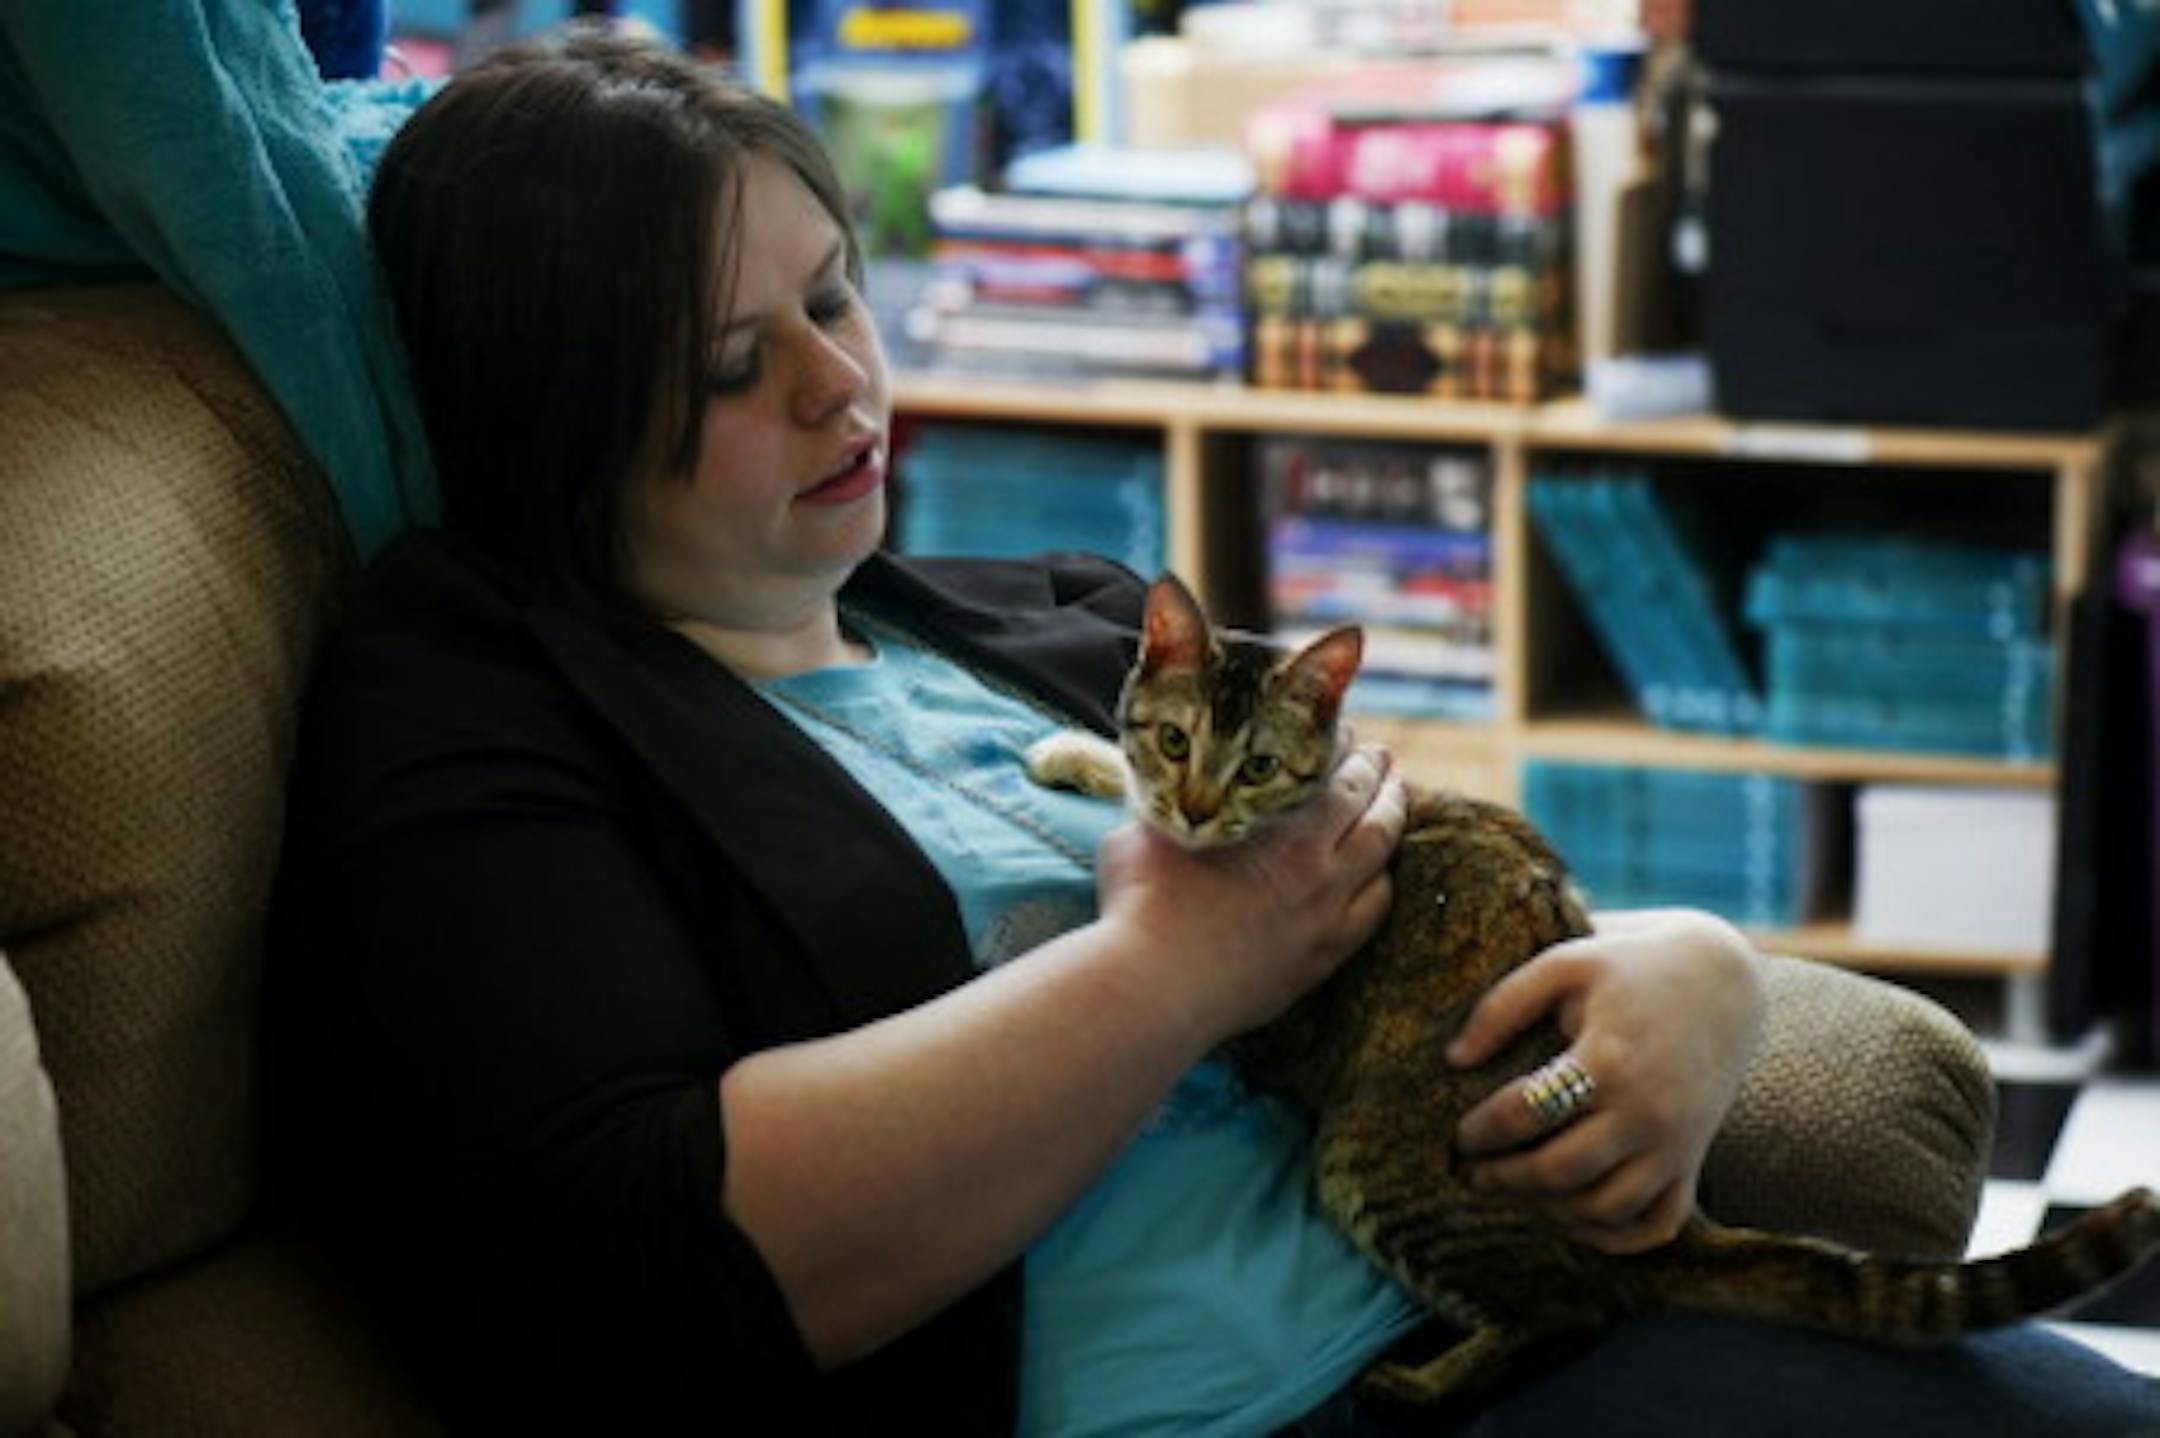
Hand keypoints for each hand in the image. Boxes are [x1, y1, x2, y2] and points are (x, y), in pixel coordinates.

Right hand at [1093, 744, 1407, 1045]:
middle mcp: (1317, 869)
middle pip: (1370, 809)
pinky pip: (1374, 913)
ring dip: (1392, 822)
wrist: (1154, 989)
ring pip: (1382, 859)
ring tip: (1393, 802)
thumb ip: (1167, 802)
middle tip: (1380, 756)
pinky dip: (1383, 883)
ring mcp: (1326, 918)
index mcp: (1281, 829)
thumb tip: (1163, 782)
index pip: (1333, 771)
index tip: (1341, 731)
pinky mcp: (1321, 959)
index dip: (1342, 744)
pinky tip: (1379, 875)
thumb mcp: (1146, 830)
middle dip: (1378, 774)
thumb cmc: (1140, 905)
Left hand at [1446, 908, 1763, 1253]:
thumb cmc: (1629, 968)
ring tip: (1510, 1191)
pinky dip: (1613, 1237)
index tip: (1458, 1134)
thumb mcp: (1564, 965)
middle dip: (1503, 1178)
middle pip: (1561, 1171)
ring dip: (1548, 1211)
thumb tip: (1453, 1058)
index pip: (1528, 1112)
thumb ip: (1502, 1006)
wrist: (1720, 980)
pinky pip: (1656, 1224)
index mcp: (1611, 1059)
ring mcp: (1676, 1144)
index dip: (1481, 1130)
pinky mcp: (1693, 1160)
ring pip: (1605, 1208)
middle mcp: (1648, 1111)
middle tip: (1468, 1171)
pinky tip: (1569, 1218)